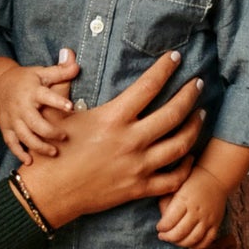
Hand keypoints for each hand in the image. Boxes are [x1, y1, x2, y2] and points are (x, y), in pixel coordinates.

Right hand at [0, 58, 76, 162]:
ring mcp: (12, 118)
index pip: (45, 96)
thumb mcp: (42, 72)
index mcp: (32, 91)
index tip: (70, 107)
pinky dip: (18, 153)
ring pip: (24, 136)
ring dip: (38, 146)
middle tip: (64, 137)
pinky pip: (11, 143)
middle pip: (35, 123)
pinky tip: (29, 161)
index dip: (58, 101)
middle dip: (50, 132)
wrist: (0, 84)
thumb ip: (61, 70)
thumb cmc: (27, 80)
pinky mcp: (6, 127)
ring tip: (53, 152)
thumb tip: (76, 62)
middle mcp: (21, 106)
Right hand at [16, 50, 204, 230]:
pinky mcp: (138, 188)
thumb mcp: (56, 113)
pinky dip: (185, 167)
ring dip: (194, 128)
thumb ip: (65, 82)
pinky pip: (172, 179)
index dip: (165, 68)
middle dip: (189, 95)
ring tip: (201, 114)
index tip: (175, 57)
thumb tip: (67, 53)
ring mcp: (137, 166)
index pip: (148, 86)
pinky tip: (189, 155)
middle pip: (173, 113)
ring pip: (180, 145)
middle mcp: (130, 140)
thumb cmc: (50, 151)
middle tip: (198, 83)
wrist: (48, 194)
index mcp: (113, 118)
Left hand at [156, 168, 227, 248]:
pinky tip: (188, 243)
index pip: (169, 222)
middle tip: (162, 236)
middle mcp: (196, 211)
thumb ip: (166, 204)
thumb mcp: (175, 187)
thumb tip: (162, 222)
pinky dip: (196, 246)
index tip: (159, 227)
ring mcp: (207, 219)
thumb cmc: (190, 182)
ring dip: (180, 243)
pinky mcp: (216, 223)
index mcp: (184, 200)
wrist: (215, 177)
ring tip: (174, 240)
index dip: (161, 228)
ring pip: (192, 240)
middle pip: (179, 233)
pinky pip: (206, 241)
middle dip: (168, 237)